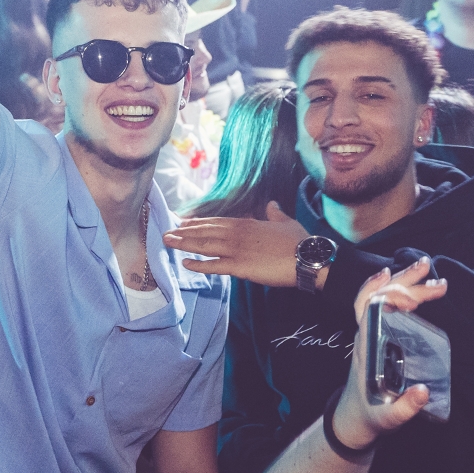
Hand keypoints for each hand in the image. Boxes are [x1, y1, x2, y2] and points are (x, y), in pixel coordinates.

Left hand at [164, 201, 309, 285]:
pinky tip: (185, 263)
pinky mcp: (239, 267)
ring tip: (167, 242)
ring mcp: (237, 250)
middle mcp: (237, 234)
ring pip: (204, 246)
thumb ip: (275, 214)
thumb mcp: (286, 222)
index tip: (184, 222)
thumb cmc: (298, 241)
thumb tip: (272, 205)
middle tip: (167, 232)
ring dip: (184, 244)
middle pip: (205, 232)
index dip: (198, 222)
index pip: (216, 221)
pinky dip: (198, 265)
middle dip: (184, 232)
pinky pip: (214, 265)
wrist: (306, 258)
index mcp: (246, 223)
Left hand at [327, 258, 447, 451]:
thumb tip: (423, 392)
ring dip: (405, 280)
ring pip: (383, 297)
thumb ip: (404, 407)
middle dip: (404, 280)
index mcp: (367, 347)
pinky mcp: (381, 336)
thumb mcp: (388, 417)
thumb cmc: (370, 416)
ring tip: (428, 266)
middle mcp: (368, 334)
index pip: (368, 310)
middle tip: (430, 266)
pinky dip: (397, 291)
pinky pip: (385, 306)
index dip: (385, 295)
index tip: (409, 296)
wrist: (354, 419)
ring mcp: (373, 333)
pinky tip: (411, 284)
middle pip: (379, 296)